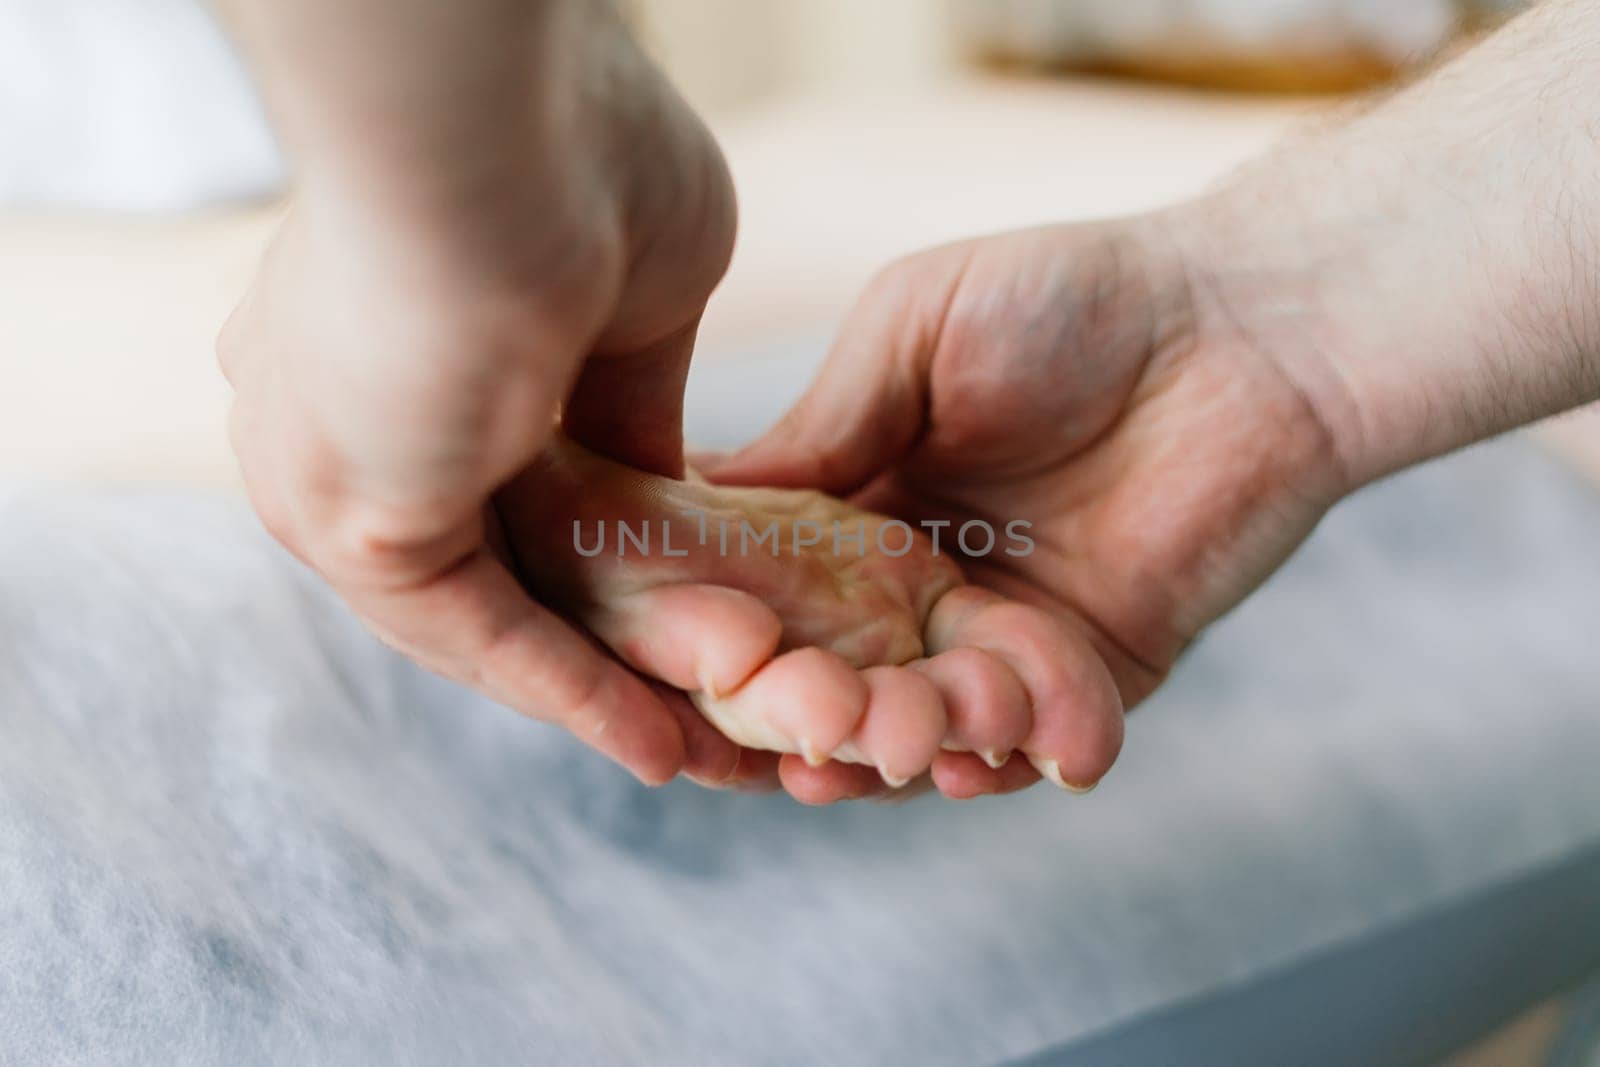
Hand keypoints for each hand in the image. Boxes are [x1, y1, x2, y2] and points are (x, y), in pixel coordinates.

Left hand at [218, 0, 735, 783]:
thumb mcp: (644, 294)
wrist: (498, 128)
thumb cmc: (576, 157)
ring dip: (596, 686)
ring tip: (692, 750)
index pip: (503, 473)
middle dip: (601, 640)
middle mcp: (335, 412)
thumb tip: (657, 482)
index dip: (598, 544)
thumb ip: (636, 396)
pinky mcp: (347, 519)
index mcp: (395, 335)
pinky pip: (473, 630)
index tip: (682, 596)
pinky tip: (655, 741)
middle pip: (492, 556)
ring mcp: (325, 467)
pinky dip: (569, 690)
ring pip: (483, 609)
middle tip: (692, 708)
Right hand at [711, 0, 1599, 800]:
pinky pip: (1029, 741)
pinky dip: (997, 761)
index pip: (763, 583)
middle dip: (800, 705)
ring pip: (918, 720)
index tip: (675, 647)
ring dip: (891, 744)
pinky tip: (965, 763)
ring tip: (869, 747)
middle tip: (787, 715)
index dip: (716, 620)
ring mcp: (998, 635)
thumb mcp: (913, 329)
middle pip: (829, 671)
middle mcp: (915, 581)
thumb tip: (694, 497)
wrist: (1246, 331)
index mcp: (858, 500)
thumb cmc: (1076, 297)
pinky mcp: (1087, 675)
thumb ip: (822, 423)